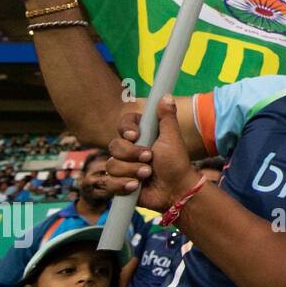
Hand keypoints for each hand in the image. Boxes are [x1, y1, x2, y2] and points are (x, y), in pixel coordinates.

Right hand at [105, 97, 200, 212]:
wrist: (175, 190)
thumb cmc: (176, 163)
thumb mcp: (172, 139)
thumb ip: (167, 118)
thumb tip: (166, 96)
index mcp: (141, 136)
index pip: (123, 125)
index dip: (126, 129)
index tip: (135, 135)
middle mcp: (129, 150)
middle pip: (114, 146)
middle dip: (132, 154)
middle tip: (149, 159)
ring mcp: (123, 166)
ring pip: (112, 165)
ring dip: (131, 171)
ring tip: (147, 174)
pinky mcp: (119, 183)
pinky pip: (108, 182)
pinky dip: (122, 185)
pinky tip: (135, 187)